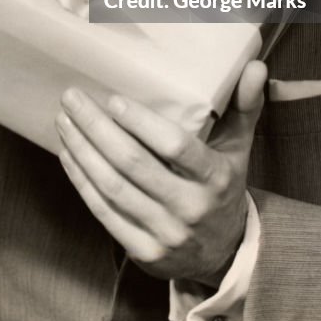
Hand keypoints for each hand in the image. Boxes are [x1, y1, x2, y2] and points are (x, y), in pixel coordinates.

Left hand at [55, 59, 266, 284]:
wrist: (225, 255)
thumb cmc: (225, 186)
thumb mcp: (240, 146)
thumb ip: (245, 104)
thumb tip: (255, 65)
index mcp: (215, 177)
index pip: (175, 146)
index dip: (142, 123)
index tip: (113, 100)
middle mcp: (190, 207)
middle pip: (133, 164)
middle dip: (96, 128)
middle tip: (72, 98)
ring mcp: (165, 233)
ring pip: (113, 188)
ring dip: (82, 152)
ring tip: (64, 121)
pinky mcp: (143, 253)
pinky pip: (105, 214)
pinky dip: (82, 182)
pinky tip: (69, 155)